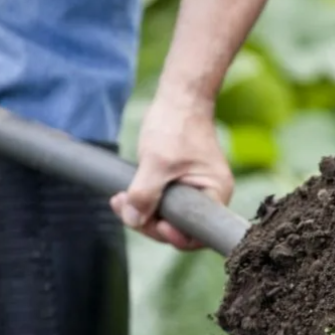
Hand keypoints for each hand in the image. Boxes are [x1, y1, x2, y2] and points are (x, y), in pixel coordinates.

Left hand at [110, 94, 233, 249]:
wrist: (180, 98)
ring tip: (119, 200)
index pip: (197, 234)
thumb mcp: (156, 162)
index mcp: (215, 194)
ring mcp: (196, 189)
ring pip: (169, 215)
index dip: (173, 236)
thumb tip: (133, 220)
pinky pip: (165, 202)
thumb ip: (144, 194)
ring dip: (142, 211)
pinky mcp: (183, 183)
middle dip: (149, 221)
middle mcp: (210, 196)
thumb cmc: (176, 126)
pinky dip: (145, 201)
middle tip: (124, 208)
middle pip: (179, 227)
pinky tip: (125, 195)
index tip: (153, 223)